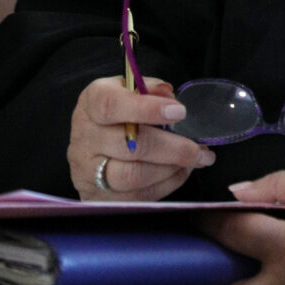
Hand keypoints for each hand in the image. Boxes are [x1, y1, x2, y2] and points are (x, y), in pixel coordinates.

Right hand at [68, 75, 214, 200]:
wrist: (91, 145)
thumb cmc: (117, 111)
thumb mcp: (128, 88)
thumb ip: (149, 89)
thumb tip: (169, 97)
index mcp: (92, 102)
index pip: (111, 106)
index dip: (147, 109)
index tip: (179, 112)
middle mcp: (85, 138)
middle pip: (130, 147)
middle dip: (172, 148)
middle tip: (199, 148)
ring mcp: (89, 171)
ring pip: (133, 176)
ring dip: (172, 169)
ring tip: (196, 160)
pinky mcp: (98, 196)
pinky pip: (136, 196)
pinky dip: (165, 185)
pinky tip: (181, 172)